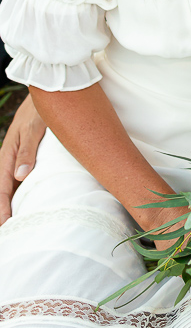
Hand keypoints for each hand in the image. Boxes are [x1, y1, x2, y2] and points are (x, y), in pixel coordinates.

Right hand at [0, 93, 46, 224]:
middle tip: (7, 233)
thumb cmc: (40, 111)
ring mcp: (17, 161)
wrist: (49, 95)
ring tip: (13, 225)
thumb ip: (28, 150)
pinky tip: (24, 205)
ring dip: (9, 204)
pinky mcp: (27, 159)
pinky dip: (19, 194)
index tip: (5, 223)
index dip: (2, 207)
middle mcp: (10, 160)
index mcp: (8, 155)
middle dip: (2, 210)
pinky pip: (19, 181)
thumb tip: (21, 176)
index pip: (3, 187)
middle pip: (3, 190)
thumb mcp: (34, 128)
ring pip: (10, 187)